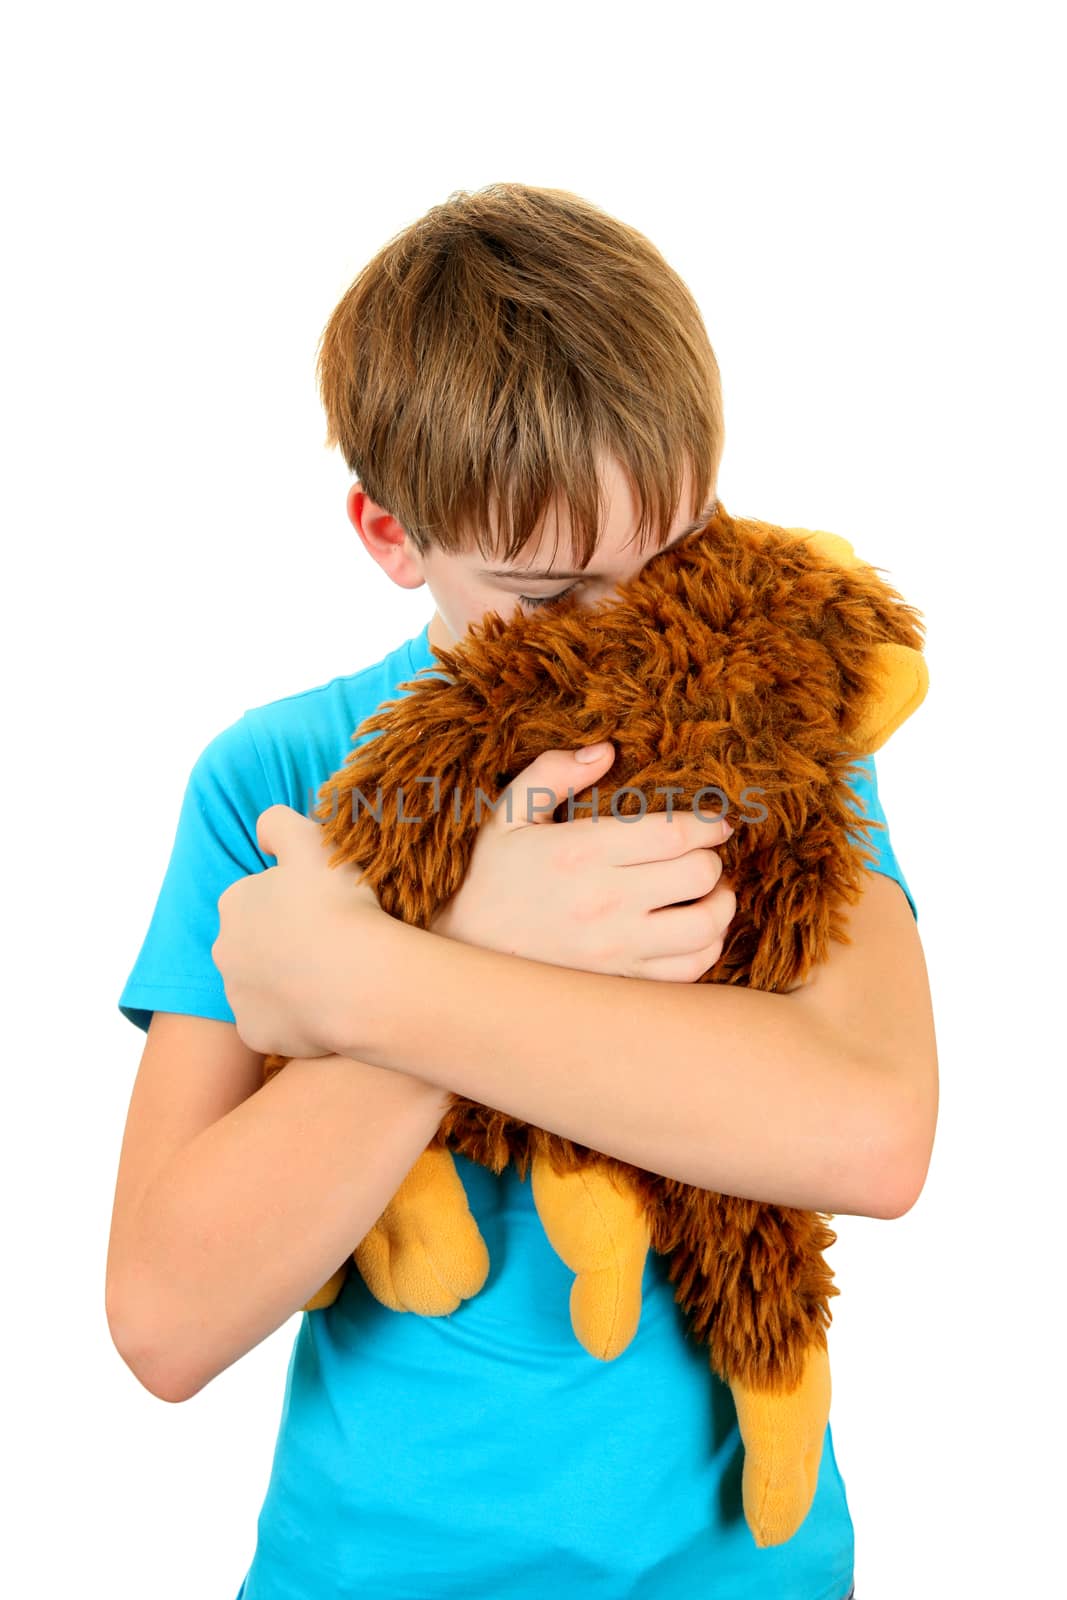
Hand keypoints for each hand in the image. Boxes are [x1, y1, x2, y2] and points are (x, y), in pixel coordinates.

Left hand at [212, 805, 385, 1058]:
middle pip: (255, 943)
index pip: (258, 897)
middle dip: (284, 942)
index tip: (324, 907)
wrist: (359, 981)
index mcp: (234, 903)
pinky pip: (274, 1023)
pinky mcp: (256, 1033)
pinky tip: (327, 1009)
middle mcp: (224, 950)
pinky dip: (295, 1019)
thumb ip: (278, 823)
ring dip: (289, 981)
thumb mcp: (311, 841)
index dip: (293, 900)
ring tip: (334, 977)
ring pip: (263, 984)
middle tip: (331, 942)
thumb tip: (262, 831)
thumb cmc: (338, 906)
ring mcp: (238, 996)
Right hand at [429, 741, 737, 981]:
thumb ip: (554, 773)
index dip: (708, 823)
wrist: (464, 952)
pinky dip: (706, 947)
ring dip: (720, 903)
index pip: (674, 833)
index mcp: (581, 852)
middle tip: (705, 852)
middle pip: (699, 874)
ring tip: (710, 890)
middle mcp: (604, 902)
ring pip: (705, 926)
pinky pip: (689, 969)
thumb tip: (607, 750)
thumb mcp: (508, 814)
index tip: (715, 820)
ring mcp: (615, 948)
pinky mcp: (620, 981)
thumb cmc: (491, 876)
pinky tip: (693, 929)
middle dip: (712, 857)